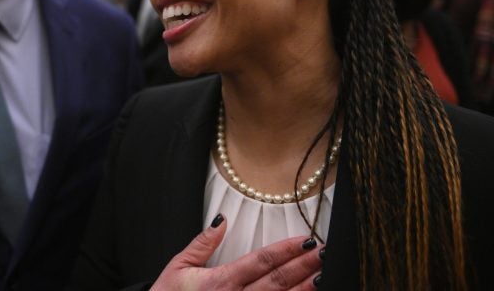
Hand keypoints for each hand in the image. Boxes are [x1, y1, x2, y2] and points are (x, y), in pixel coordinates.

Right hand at [150, 214, 323, 290]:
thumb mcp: (179, 267)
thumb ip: (202, 243)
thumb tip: (222, 220)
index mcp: (220, 282)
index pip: (260, 261)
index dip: (286, 250)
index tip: (305, 240)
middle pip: (277, 281)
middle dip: (303, 266)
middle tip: (324, 252)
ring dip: (303, 289)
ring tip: (323, 275)